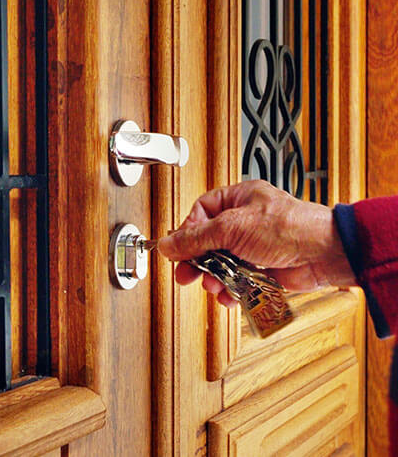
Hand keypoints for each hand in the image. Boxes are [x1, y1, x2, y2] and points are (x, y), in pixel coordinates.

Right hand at [157, 180, 354, 306]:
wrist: (324, 253)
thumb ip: (196, 238)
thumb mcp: (232, 228)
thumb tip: (169, 244)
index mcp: (239, 198)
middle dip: (198, 260)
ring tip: (213, 285)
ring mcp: (255, 245)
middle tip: (186, 274)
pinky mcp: (263, 267)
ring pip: (222, 263)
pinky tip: (229, 294)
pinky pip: (237, 278)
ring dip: (214, 277)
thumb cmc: (290, 227)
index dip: (188, 231)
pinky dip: (231, 288)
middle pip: (208, 240)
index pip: (201, 212)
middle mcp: (246, 220)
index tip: (179, 249)